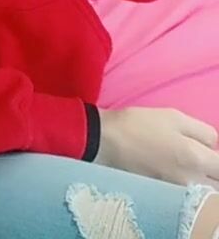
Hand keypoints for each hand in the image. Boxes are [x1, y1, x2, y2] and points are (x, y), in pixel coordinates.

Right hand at [97, 107, 218, 187]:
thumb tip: (214, 145)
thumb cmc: (140, 125)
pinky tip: (181, 176)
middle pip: (217, 187)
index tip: (211, 153)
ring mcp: (177, 193)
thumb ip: (202, 132)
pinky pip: (189, 198)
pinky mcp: (165, 197)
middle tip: (204, 161)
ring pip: (205, 196)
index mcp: (196, 158)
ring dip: (206, 184)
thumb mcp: (174, 116)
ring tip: (192, 168)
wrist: (107, 143)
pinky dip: (192, 190)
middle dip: (214, 174)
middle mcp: (191, 182)